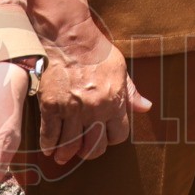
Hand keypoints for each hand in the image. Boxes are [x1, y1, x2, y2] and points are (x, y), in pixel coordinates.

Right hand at [37, 28, 151, 166]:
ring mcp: (71, 110)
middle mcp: (94, 110)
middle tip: (83, 151)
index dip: (111, 139)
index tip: (104, 136)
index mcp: (114, 102)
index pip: (118, 136)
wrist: (68, 38)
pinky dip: (48, 144)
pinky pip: (49, 134)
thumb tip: (146, 107)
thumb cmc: (96, 51)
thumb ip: (131, 91)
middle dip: (89, 152)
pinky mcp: (51, 106)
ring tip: (62, 156)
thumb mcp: (120, 69)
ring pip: (70, 145)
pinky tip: (48, 148)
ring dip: (66, 154)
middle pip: (94, 146)